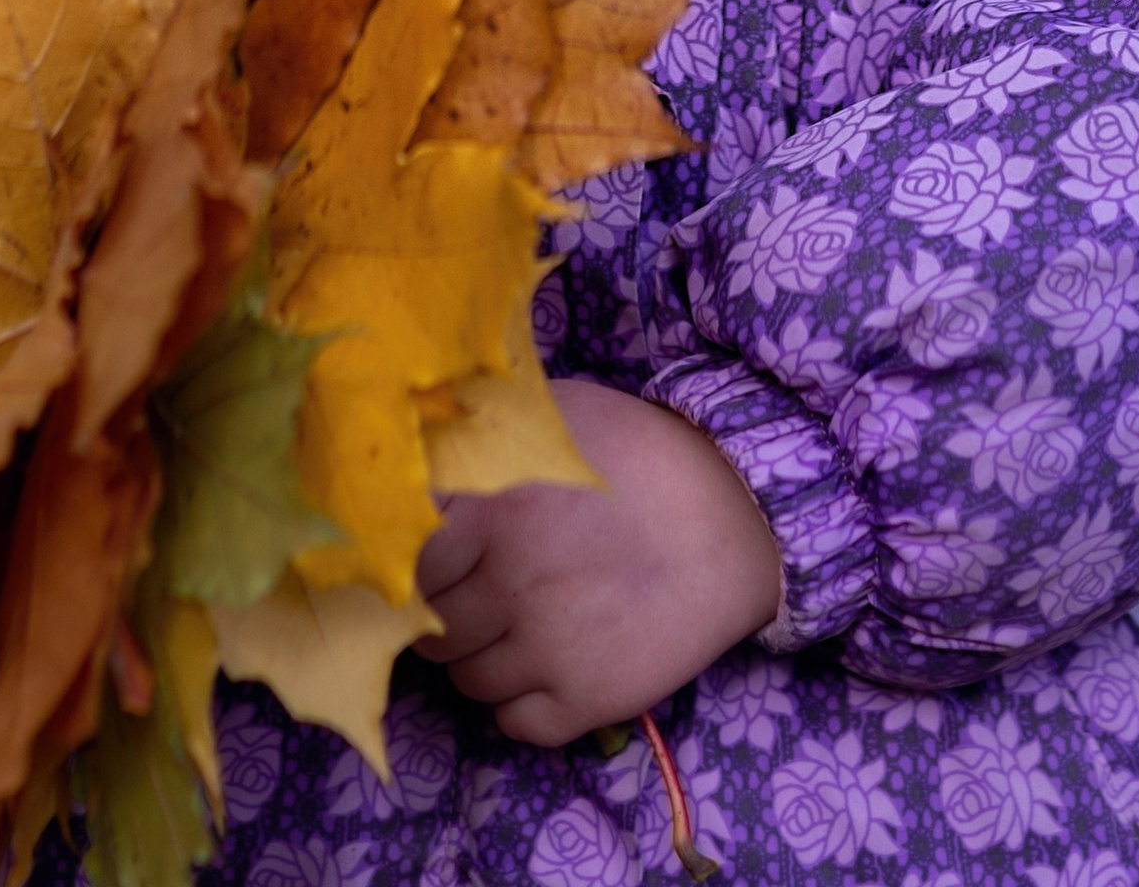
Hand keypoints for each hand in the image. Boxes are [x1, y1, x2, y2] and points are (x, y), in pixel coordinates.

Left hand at [414, 375, 782, 745]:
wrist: (734, 520)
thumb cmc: (638, 453)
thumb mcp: (553, 415)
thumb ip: (480, 430)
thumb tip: (416, 434)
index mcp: (487, 509)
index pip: (404, 561)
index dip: (413, 562)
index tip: (433, 557)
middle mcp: (505, 583)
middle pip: (430, 627)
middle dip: (443, 613)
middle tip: (476, 593)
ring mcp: (544, 648)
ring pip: (467, 680)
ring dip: (480, 658)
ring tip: (519, 623)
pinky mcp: (584, 699)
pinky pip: (514, 723)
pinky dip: (519, 703)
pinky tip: (545, 664)